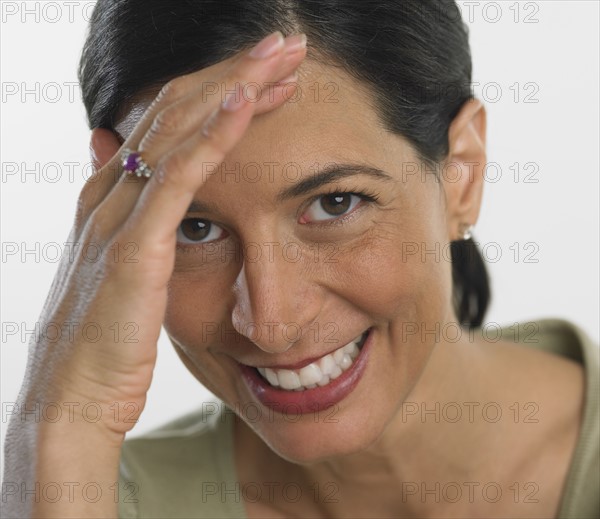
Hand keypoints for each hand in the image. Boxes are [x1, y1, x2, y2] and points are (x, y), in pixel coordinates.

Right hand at [17, 31, 307, 439]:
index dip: (219, 92)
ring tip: (280, 53)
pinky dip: (214, 134)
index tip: (268, 76)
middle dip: (234, 71)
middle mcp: (111, 194)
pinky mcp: (134, 247)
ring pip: (179, 129)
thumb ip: (131, 226)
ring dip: (234, 84)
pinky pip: (179, 176)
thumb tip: (132, 177)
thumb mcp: (121, 274)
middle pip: (177, 112)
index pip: (171, 126)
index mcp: (112, 201)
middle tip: (284, 44)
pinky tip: (249, 100)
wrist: (72, 402)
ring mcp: (119, 217)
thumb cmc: (105, 346)